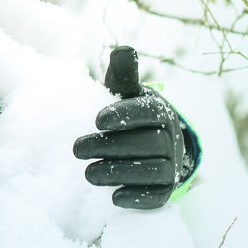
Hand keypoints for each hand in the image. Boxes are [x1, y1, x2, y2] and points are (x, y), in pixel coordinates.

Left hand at [73, 46, 192, 208]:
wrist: (149, 142)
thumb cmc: (129, 112)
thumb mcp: (124, 91)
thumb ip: (123, 74)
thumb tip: (123, 49)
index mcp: (160, 112)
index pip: (148, 114)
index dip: (124, 116)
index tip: (97, 120)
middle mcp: (170, 139)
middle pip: (147, 145)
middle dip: (110, 147)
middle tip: (76, 149)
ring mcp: (171, 166)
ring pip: (152, 171)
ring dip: (119, 173)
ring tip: (87, 174)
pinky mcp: (166, 189)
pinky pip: (158, 196)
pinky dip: (138, 198)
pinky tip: (114, 198)